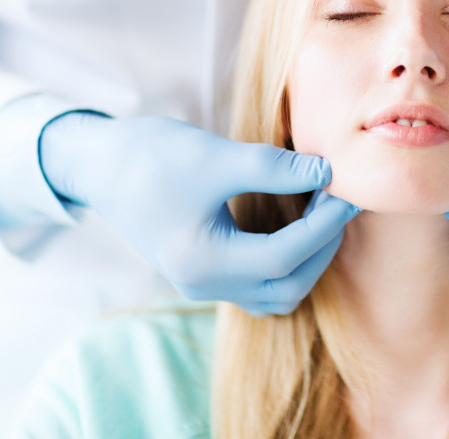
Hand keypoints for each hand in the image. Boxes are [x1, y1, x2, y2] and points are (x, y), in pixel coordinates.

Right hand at [39, 113, 359, 315]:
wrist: (101, 163)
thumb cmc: (151, 155)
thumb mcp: (215, 156)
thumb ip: (274, 168)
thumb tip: (328, 171)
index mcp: (202, 262)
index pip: (284, 256)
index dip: (324, 225)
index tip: (347, 192)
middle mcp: (203, 284)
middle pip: (286, 285)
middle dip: (322, 245)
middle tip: (340, 200)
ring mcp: (203, 284)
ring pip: (276, 293)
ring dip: (308, 259)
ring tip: (323, 212)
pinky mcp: (205, 271)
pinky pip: (260, 284)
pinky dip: (288, 261)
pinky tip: (299, 223)